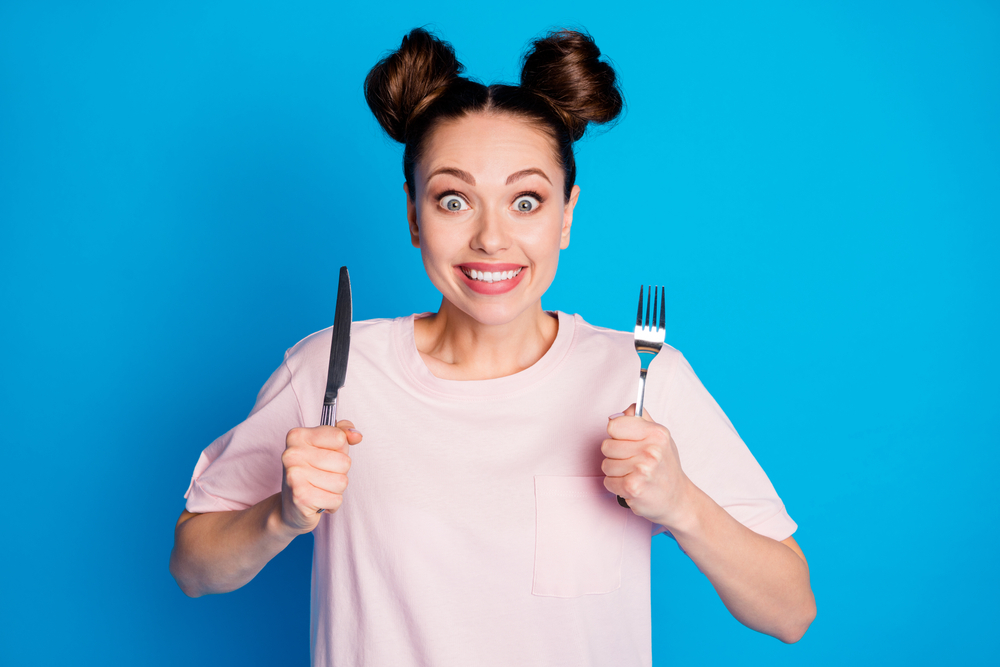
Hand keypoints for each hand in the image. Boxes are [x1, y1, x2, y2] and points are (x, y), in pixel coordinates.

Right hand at [280, 420, 362, 532]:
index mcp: (297, 436)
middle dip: (340, 473)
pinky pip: (336, 499)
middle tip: (323, 477)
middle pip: (344, 461)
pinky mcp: (301, 497)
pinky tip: (318, 501)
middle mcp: (293, 454)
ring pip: (342, 481)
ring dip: (336, 490)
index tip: (326, 456)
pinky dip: (332, 503)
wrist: (290, 507)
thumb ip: (342, 433)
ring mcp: (295, 475)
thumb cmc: (311, 473)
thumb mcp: (325, 447)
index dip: (340, 450)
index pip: (340, 438)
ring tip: (320, 489)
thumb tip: (356, 436)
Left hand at [602, 404, 691, 527]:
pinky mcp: (632, 487)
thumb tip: (618, 413)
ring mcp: (642, 469)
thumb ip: (640, 420)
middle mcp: (651, 450)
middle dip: (615, 455)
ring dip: (616, 472)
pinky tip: (632, 485)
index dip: (617, 434)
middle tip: (632, 462)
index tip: (625, 441)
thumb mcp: (660, 438)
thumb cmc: (666, 468)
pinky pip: (608, 481)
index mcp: (656, 433)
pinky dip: (616, 486)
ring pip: (606, 464)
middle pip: (606, 445)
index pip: (614, 424)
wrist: (678, 500)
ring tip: (633, 475)